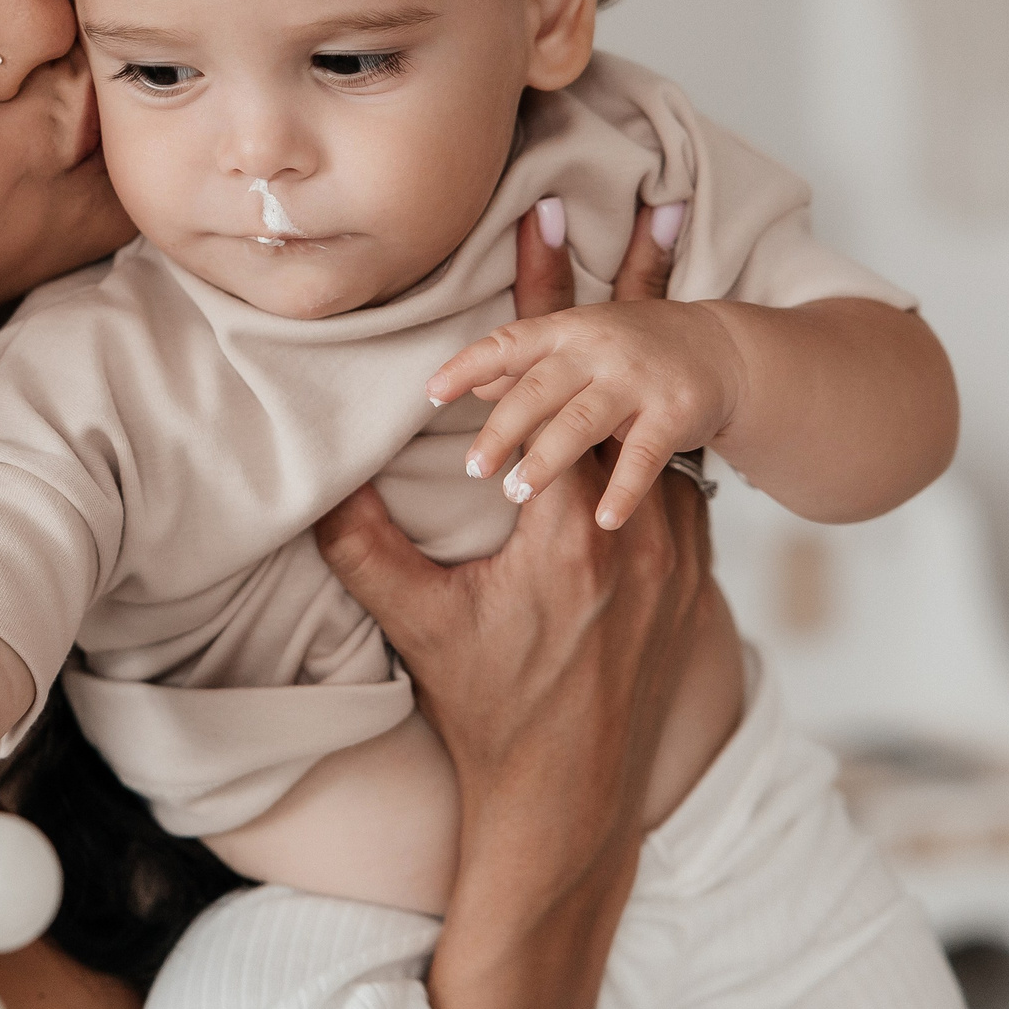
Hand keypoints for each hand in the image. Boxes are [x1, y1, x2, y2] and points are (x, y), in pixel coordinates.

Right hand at [312, 197, 712, 1008]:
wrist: (570, 804)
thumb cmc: (488, 714)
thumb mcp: (416, 626)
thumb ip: (364, 548)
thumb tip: (314, 483)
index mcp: (566, 528)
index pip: (558, 385)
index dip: (549, 301)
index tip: (550, 220)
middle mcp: (637, 529)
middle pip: (636, 381)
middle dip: (638, 290)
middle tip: (652, 205)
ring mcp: (677, 554)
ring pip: (670, 430)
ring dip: (657, 360)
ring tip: (668, 288)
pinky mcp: (693, 578)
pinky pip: (686, 481)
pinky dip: (668, 433)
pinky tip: (665, 410)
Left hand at [432, 200, 741, 530]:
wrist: (721, 349)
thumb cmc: (628, 352)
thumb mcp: (575, 346)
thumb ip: (527, 366)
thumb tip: (474, 386)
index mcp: (565, 331)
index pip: (507, 344)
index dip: (467, 366)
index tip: (430, 394)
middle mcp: (597, 349)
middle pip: (537, 390)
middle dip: (501, 429)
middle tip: (472, 467)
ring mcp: (638, 379)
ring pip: (580, 422)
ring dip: (546, 459)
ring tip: (516, 489)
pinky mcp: (675, 411)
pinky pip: (644, 456)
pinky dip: (624, 489)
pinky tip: (604, 520)